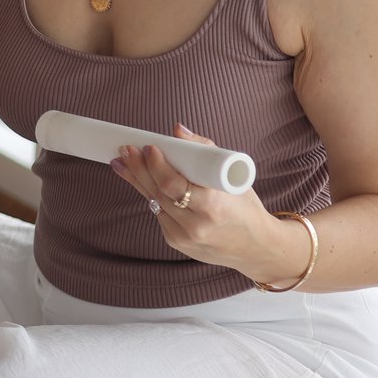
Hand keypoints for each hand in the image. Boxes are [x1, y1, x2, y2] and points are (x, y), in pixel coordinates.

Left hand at [110, 122, 281, 276]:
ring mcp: (182, 236)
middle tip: (126, 149)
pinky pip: (158, 212)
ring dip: (137, 180)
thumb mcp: (235, 178)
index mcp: (213, 207)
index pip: (173, 184)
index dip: (156, 165)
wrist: (254, 247)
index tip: (148, 147)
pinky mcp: (174, 240)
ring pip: (153, 201)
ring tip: (122, 161)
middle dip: (139, 167)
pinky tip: (141, 180)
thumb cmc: (245, 208)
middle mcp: (195, 224)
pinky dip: (151, 195)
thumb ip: (205, 151)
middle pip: (158, 191)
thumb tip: (177, 130)